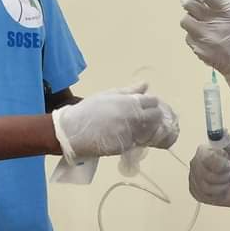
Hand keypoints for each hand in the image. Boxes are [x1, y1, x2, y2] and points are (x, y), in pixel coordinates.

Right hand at [51, 82, 179, 162]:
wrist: (73, 131)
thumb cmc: (89, 110)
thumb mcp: (108, 95)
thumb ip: (129, 91)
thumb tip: (145, 85)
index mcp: (129, 102)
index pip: (153, 102)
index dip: (151, 103)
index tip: (146, 105)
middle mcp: (133, 118)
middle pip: (156, 117)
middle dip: (154, 116)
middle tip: (144, 117)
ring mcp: (131, 133)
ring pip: (150, 130)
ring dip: (147, 128)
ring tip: (135, 127)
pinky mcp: (126, 146)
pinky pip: (138, 141)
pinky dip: (137, 138)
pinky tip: (127, 135)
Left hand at [180, 0, 229, 98]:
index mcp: (226, 13)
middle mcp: (212, 24)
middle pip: (189, 5)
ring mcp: (203, 38)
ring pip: (185, 21)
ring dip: (189, 17)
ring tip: (195, 16)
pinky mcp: (197, 49)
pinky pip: (188, 36)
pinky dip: (192, 32)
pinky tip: (200, 32)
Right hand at [188, 131, 229, 212]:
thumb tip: (222, 131)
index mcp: (205, 150)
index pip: (205, 156)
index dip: (219, 163)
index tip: (229, 164)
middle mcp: (195, 163)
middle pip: (203, 172)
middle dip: (222, 175)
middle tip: (229, 173)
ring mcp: (194, 178)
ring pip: (205, 185)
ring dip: (221, 185)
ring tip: (227, 181)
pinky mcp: (196, 192)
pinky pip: (204, 194)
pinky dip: (217, 194)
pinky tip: (221, 189)